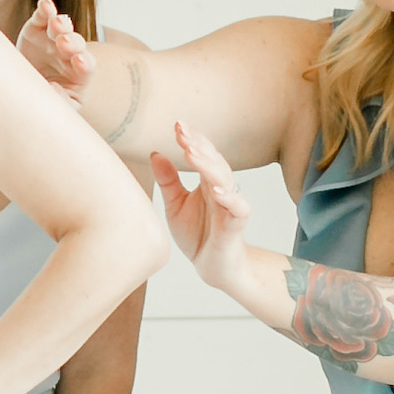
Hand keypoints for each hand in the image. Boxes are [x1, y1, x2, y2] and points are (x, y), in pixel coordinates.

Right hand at [17, 0, 97, 102]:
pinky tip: (45, 5)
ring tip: (56, 24)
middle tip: (63, 43)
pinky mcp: (37, 28)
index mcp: (79, 73)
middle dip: (72, 42)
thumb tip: (52, 89)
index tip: (78, 62)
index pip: (87, 66)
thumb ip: (58, 101)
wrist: (22, 86)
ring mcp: (54, 38)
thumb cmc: (45, 98)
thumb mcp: (55, 106)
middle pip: (76, 44)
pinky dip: (45, 9)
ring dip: (61, 24)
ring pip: (62, 27)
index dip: (84, 63)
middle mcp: (69, 53)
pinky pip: (44, 16)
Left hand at [161, 121, 257, 301]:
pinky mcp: (236, 225)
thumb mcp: (175, 206)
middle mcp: (220, 189)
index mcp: (207, 181)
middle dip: (198, 145)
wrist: (213, 267)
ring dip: (208, 165)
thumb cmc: (198, 235)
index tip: (177, 125)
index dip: (192, 139)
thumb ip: (168, 181)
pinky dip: (229, 198)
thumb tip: (155, 154)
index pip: (202, 154)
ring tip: (192, 152)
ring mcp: (230, 205)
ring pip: (224, 179)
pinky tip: (216, 188)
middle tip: (182, 131)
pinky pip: (238, 208)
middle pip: (214, 161)